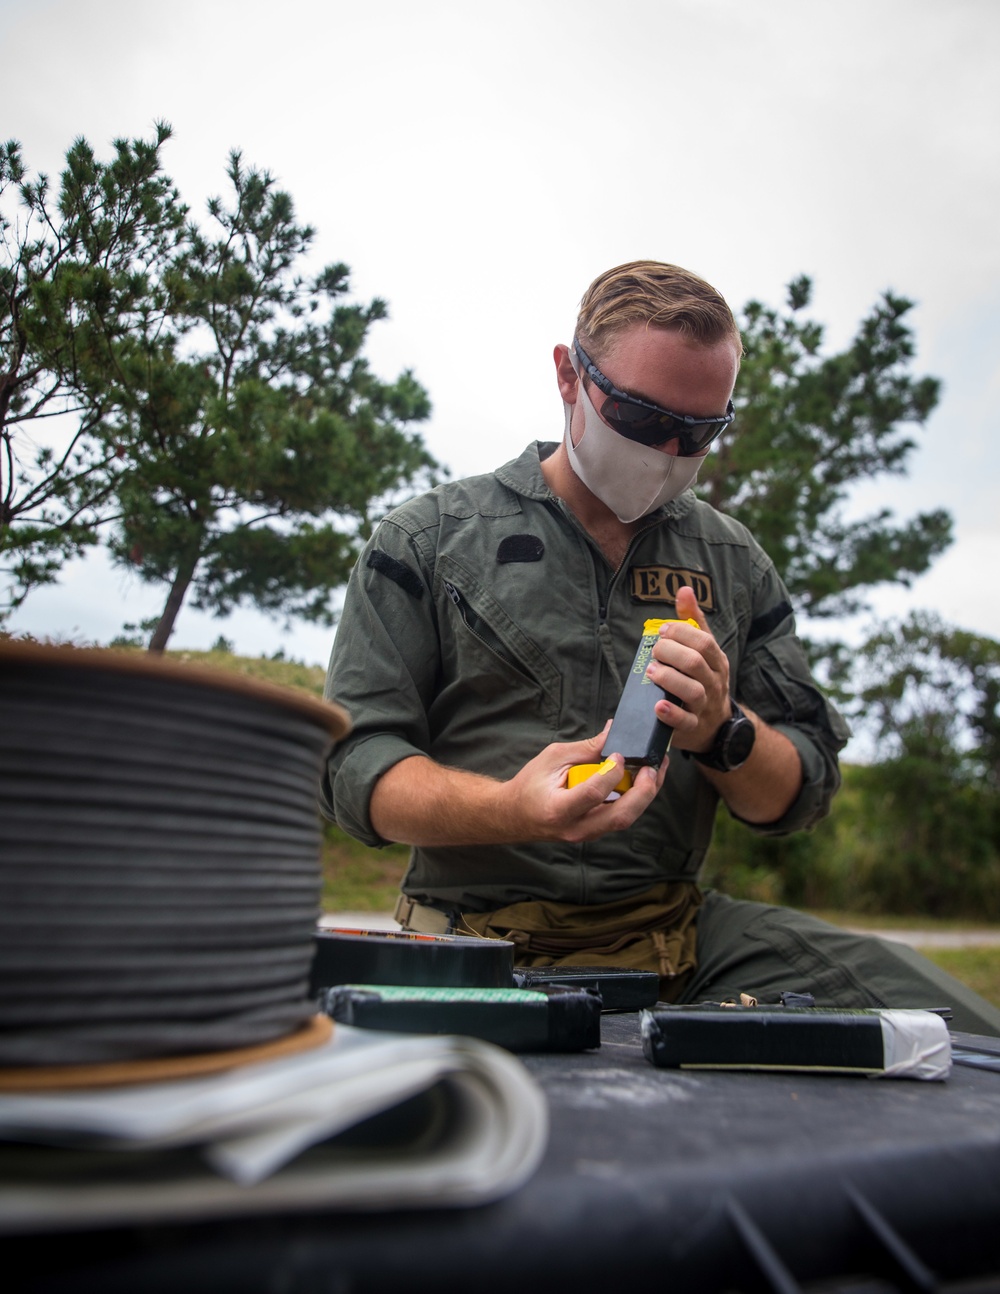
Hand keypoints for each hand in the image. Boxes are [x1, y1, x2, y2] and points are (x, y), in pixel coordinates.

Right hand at [503, 721, 668, 843]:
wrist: (515, 814)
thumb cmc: (530, 784)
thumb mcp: (553, 758)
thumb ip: (586, 749)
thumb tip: (615, 733)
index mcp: (558, 809)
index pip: (593, 794)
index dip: (611, 773)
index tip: (618, 754)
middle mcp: (575, 828)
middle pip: (620, 817)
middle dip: (644, 791)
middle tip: (653, 766)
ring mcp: (587, 834)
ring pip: (625, 820)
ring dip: (645, 795)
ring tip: (655, 770)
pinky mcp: (595, 832)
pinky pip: (620, 817)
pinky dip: (635, 799)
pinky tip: (642, 780)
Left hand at [646, 585, 731, 754]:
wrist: (715, 724)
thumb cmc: (703, 679)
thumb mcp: (704, 651)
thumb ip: (693, 622)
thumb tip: (685, 589)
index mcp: (717, 661)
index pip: (703, 642)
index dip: (680, 633)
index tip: (662, 631)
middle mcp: (713, 682)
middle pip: (696, 663)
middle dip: (671, 652)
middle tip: (654, 651)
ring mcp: (704, 705)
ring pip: (692, 691)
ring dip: (669, 678)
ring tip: (651, 671)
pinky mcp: (693, 727)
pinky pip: (685, 722)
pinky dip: (671, 714)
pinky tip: (657, 705)